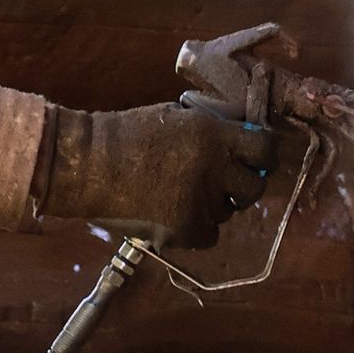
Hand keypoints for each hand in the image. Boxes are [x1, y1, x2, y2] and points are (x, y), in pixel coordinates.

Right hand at [44, 102, 272, 247]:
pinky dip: (196, 230)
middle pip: (253, 188)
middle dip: (242, 187)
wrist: (89, 164)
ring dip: (212, 207)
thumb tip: (239, 141)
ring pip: (226, 213)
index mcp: (213, 135)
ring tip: (180, 195)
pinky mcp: (184, 228)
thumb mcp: (177, 117)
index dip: (262, 157)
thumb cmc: (127, 135)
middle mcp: (214, 168)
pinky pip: (209, 235)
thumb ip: (211, 131)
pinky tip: (175, 215)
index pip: (264, 149)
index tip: (256, 161)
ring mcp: (201, 201)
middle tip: (225, 185)